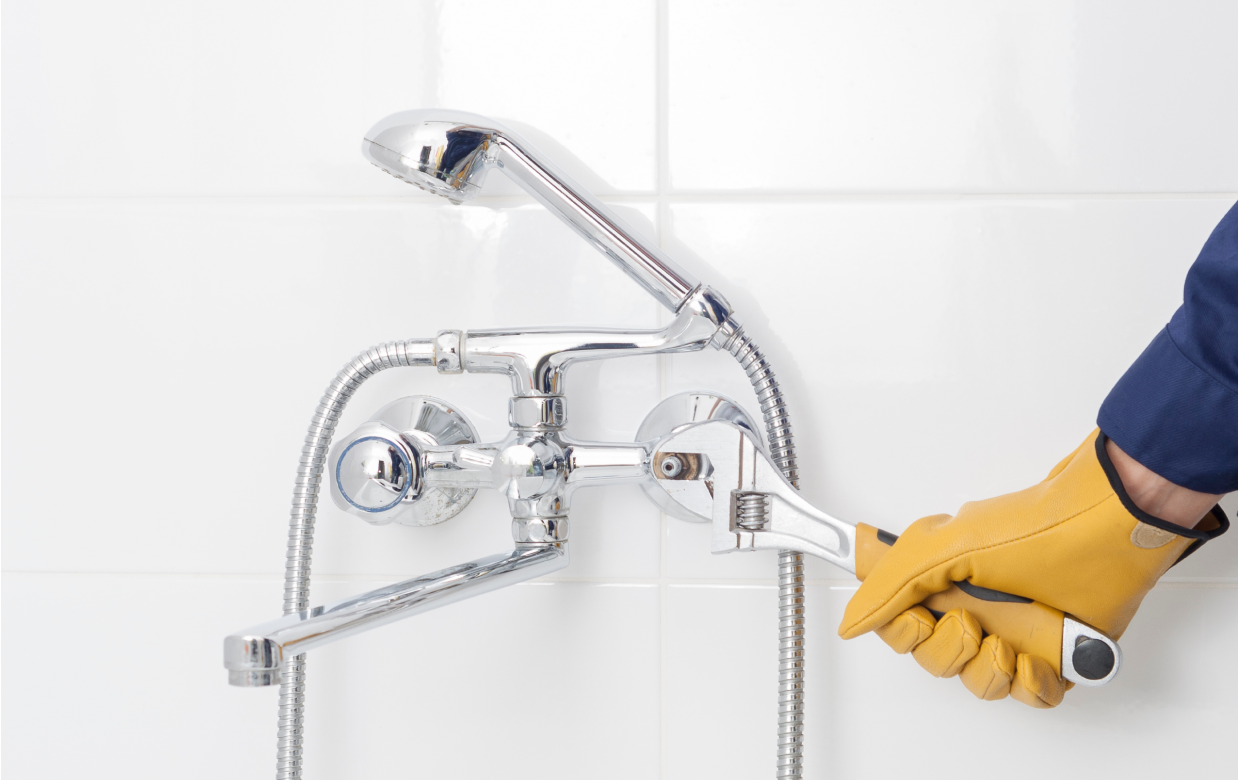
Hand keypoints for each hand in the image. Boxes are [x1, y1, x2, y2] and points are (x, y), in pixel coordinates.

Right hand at [838, 429, 1226, 707]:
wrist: (1110, 529)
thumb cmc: (1037, 527)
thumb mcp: (944, 546)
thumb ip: (890, 582)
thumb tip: (851, 620)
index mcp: (945, 581)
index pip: (902, 627)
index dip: (903, 633)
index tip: (918, 618)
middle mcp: (978, 607)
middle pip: (938, 660)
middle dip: (950, 651)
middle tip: (969, 623)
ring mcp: (1017, 632)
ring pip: (982, 682)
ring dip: (990, 670)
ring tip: (1008, 642)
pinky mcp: (1058, 654)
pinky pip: (1032, 695)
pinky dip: (1032, 683)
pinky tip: (1038, 657)